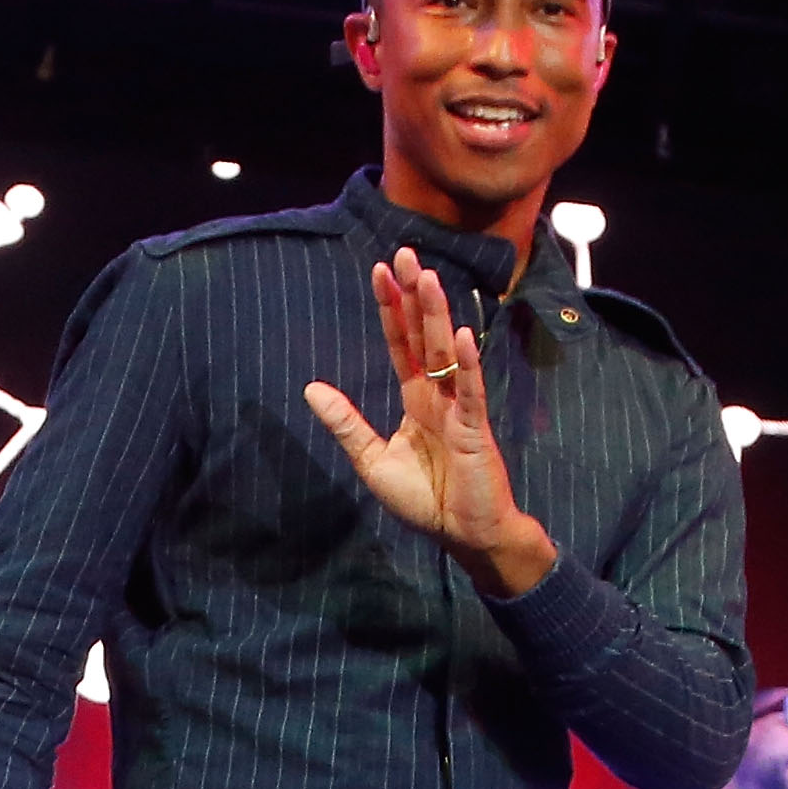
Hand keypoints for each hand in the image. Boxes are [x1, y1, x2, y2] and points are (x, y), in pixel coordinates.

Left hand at [298, 248, 556, 598]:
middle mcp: (438, 395)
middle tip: (404, 253)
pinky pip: (470, 391)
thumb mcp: (372, 461)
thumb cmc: (425, 500)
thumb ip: (347, 423)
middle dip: (414, 296)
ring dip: (437, 315)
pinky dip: (466, 364)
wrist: (463, 535)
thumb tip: (312, 387)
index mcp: (415, 400)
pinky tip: (461, 335)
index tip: (380, 271)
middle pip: (424, 336)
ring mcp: (459, 408)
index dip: (391, 309)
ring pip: (446, 353)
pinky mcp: (475, 429)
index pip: (401, 345)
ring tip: (427, 278)